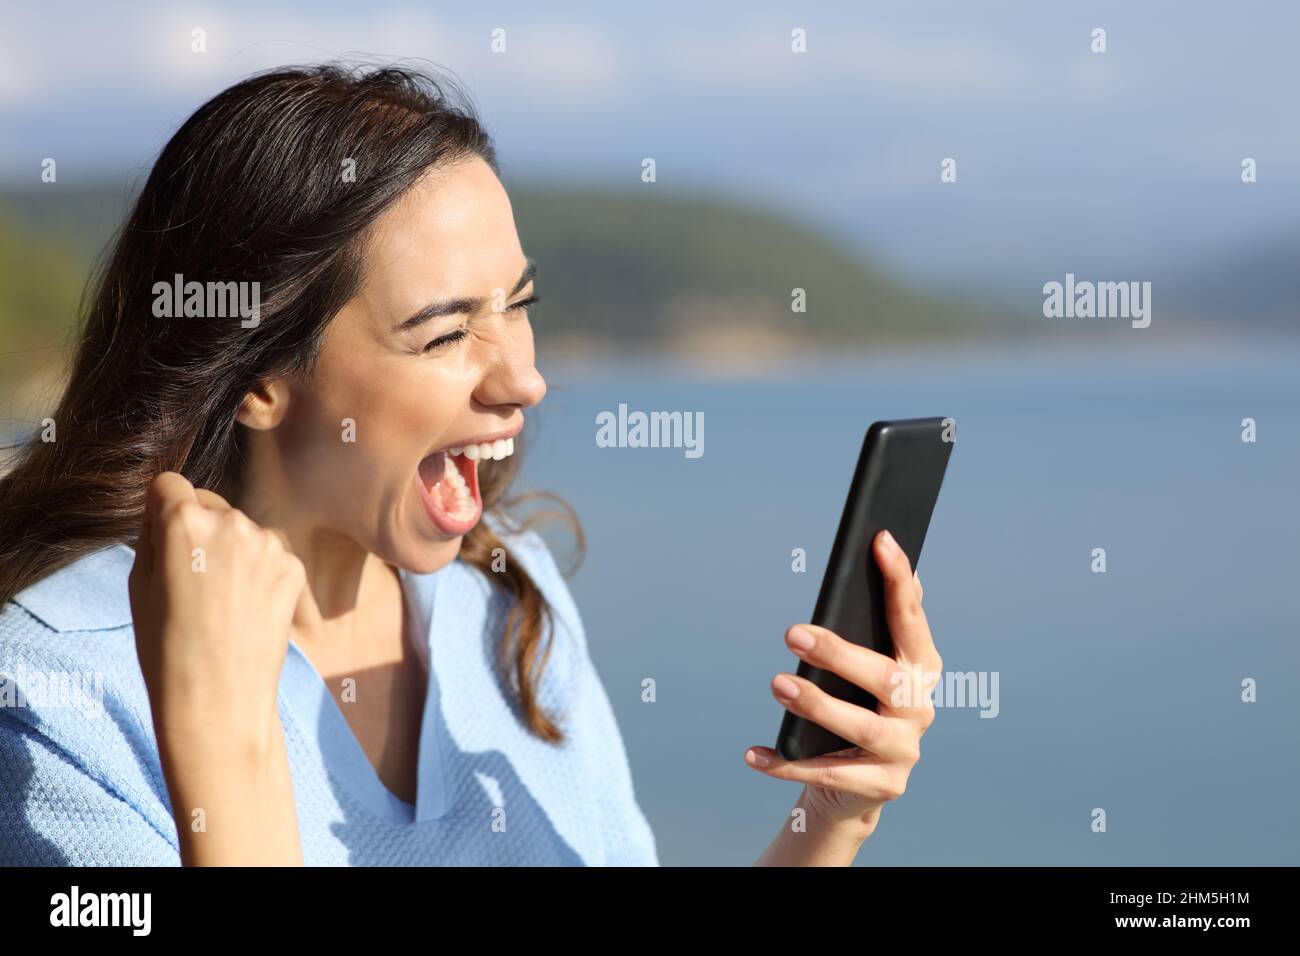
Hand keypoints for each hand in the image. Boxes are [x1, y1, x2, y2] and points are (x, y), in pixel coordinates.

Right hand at [127, 471, 308, 747]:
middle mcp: (231, 522)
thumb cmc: (167, 649)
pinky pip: (268, 553)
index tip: (162, 538)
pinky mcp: (293, 565)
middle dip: (199, 529)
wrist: (220, 700)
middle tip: (192, 579)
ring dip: (231, 549)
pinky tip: (246, 608)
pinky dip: (258, 571)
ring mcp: (268, 543)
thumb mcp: (138, 586)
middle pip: (209, 504)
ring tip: (220, 600)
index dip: (161, 510)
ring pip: (241, 529)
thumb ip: (152, 536)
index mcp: (183, 522)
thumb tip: (164, 511)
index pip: (169, 485)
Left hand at [745, 529, 941, 837]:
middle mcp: (920, 708)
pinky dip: (787, 764)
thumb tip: (883, 549)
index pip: (911, 620)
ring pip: (862, 727)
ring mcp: (904, 751)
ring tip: (777, 684)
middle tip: (792, 634)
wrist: (854, 786)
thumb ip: (878, 620)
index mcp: (921, 669)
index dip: (900, 582)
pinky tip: (754, 754)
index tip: (880, 541)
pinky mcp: (881, 787)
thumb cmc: (855, 705)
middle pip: (886, 678)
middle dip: (839, 653)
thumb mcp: (866, 665)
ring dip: (817, 705)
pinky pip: (827, 775)